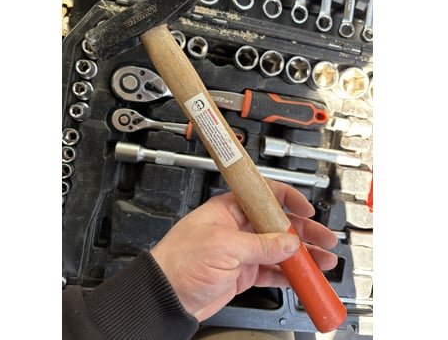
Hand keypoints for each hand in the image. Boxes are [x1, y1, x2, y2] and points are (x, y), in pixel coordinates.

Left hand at [151, 180, 337, 321]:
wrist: (165, 295)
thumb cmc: (180, 261)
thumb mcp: (224, 247)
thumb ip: (261, 245)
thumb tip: (288, 242)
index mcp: (230, 209)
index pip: (264, 195)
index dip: (288, 199)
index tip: (306, 208)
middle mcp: (238, 227)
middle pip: (278, 224)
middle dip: (304, 231)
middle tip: (325, 239)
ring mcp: (242, 250)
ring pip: (279, 249)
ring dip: (302, 255)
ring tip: (323, 261)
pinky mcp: (243, 272)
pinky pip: (272, 270)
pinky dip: (289, 274)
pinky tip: (302, 276)